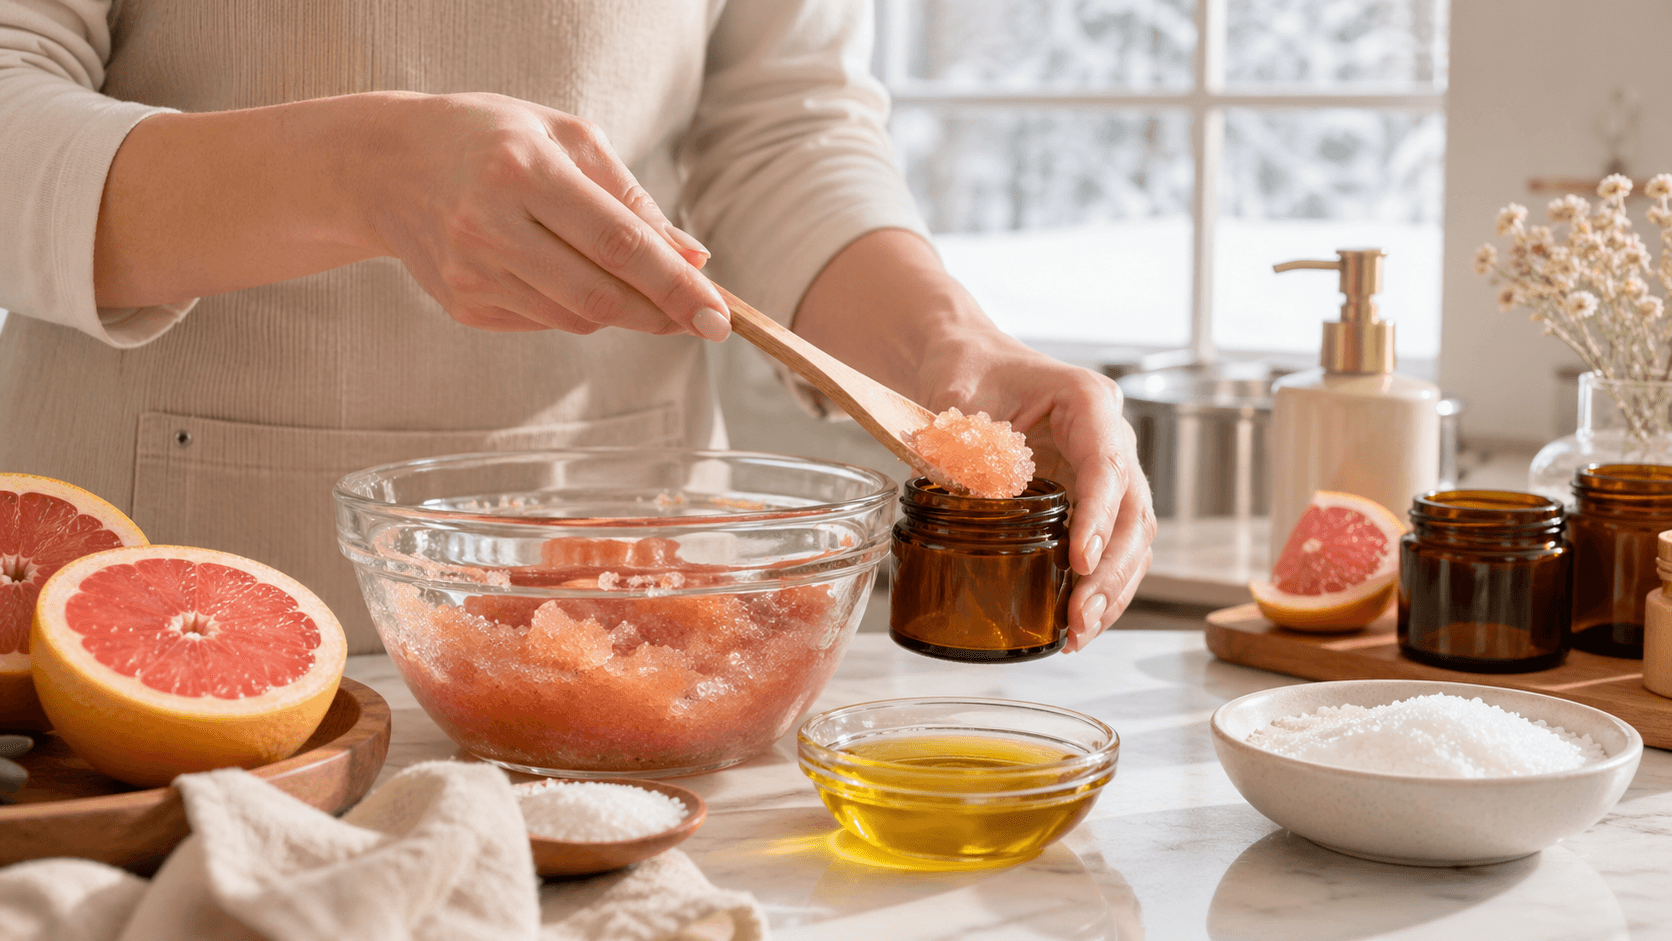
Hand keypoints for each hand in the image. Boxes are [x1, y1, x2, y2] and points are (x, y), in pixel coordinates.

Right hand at [360, 92, 729, 337]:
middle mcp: (491, 227)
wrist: (385, 165)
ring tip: (636, 285)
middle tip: (703, 319)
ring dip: (622, 311)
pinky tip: (565, 273)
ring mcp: (472, 274)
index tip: (718, 314)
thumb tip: (693, 259)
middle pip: (600, 296)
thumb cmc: (490, 139)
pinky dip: (575, 308)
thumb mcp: (566, 139)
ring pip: (576, 318)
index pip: (618, 245)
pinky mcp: (462, 305)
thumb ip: (633, 199)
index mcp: (524, 171)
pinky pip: (545, 322)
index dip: (675, 287)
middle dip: (662, 315)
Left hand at [917, 334, 1155, 652]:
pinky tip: (1079, 622)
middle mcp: (1110, 436)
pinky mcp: (1092, 499)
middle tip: (1080, 617)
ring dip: (1112, 590)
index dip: (1099, 517)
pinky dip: (1100, 586)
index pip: (1106, 465)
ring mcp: (1107, 470)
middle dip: (1111, 571)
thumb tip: (961, 481)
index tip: (1081, 560)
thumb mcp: (957, 391)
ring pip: (1134, 537)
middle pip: (1134, 510)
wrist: (971, 365)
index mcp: (1087, 401)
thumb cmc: (970, 369)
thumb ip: (959, 432)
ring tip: (1079, 635)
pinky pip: (1112, 546)